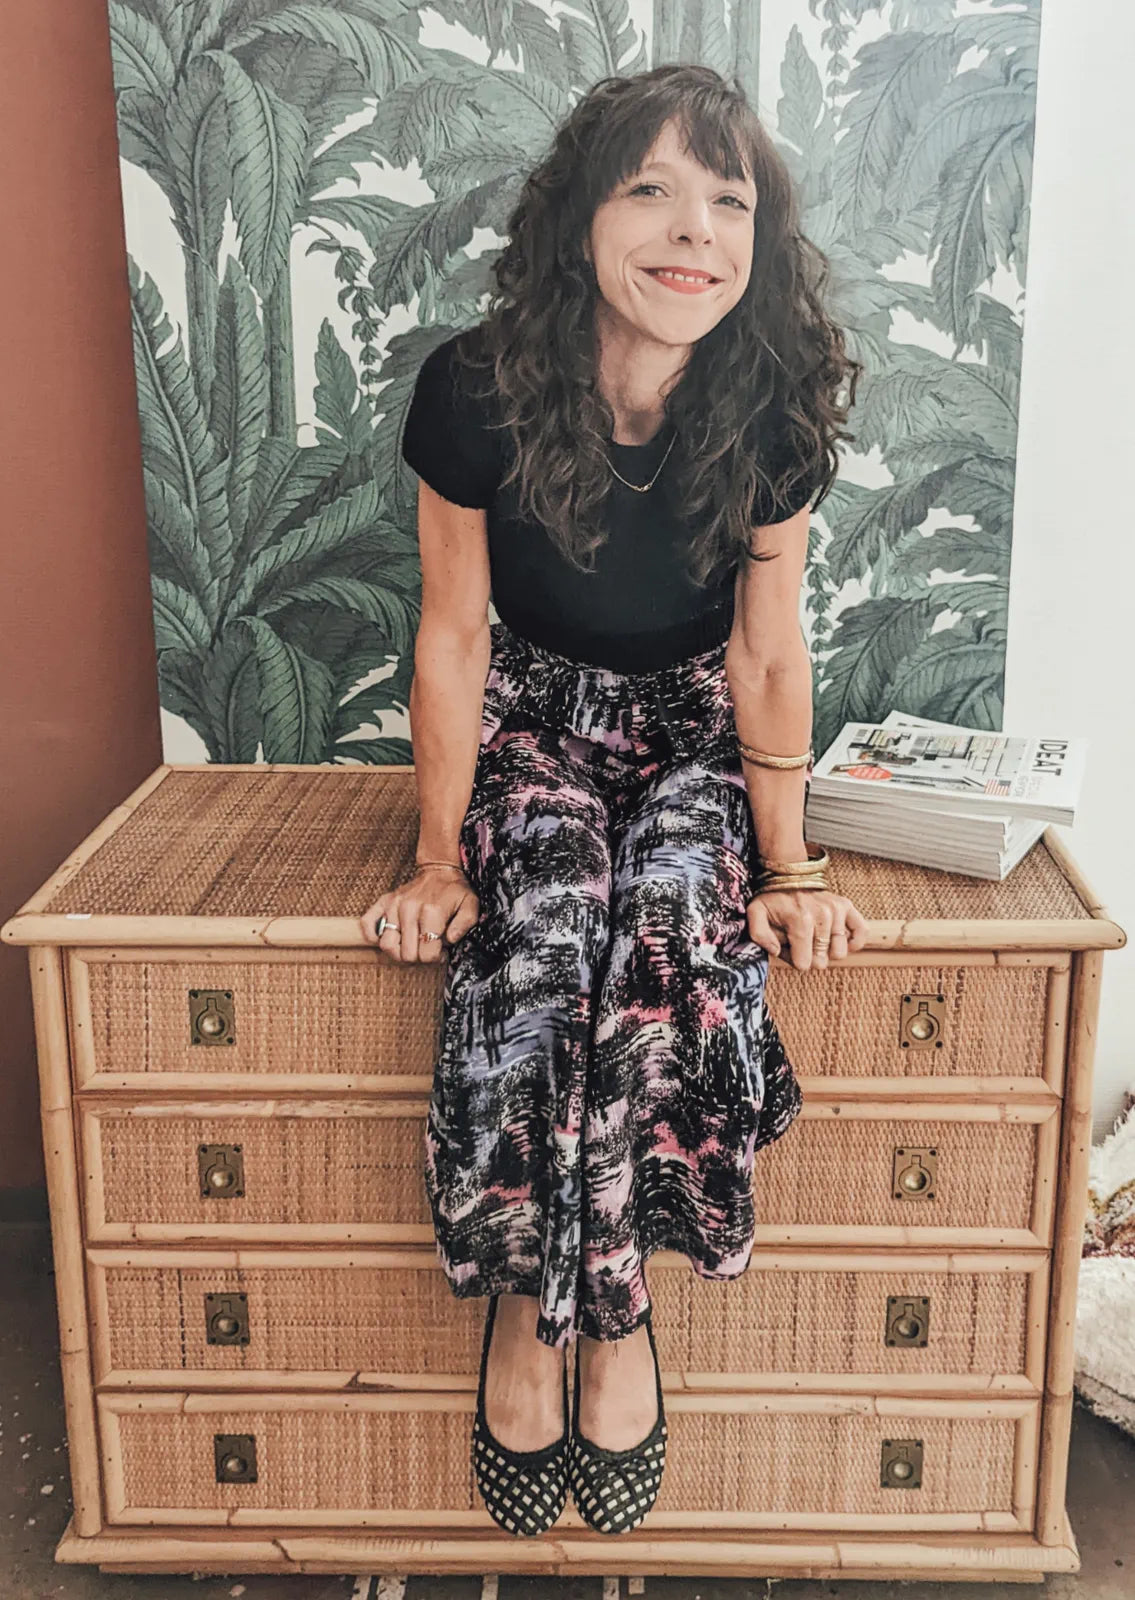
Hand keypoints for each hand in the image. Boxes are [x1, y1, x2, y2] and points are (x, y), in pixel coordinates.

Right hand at [359, 864, 478, 963]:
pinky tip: (392, 936)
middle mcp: (410, 909)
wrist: (439, 871)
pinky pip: (367, 925)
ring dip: (399, 951)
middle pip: (407, 954)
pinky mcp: (383, 903)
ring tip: (412, 944)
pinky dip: (374, 936)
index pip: (427, 954)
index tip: (441, 949)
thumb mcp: (471, 905)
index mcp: (432, 912)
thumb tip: (449, 940)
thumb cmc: (454, 892)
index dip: (436, 957)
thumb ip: (465, 924)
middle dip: (419, 956)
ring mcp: (394, 906)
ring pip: (387, 945)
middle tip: (427, 946)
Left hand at [745, 888, 868, 971]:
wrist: (789, 875)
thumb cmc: (772, 899)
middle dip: (808, 956)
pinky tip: (837, 939)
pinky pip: (861, 933)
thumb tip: (776, 951)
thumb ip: (759, 935)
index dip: (793, 959)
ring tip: (814, 936)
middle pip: (821, 961)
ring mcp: (837, 910)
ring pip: (839, 953)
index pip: (803, 963)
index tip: (787, 946)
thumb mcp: (755, 913)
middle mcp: (822, 915)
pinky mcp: (847, 907)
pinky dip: (852, 942)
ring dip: (826, 949)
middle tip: (799, 940)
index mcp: (799, 920)